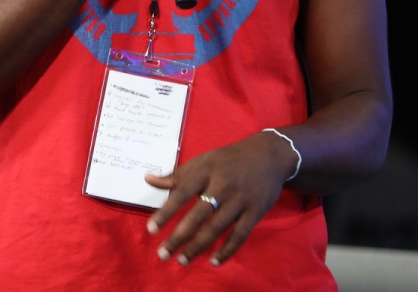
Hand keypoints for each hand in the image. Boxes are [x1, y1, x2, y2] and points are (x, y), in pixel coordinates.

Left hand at [143, 132, 293, 266]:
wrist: (269, 155)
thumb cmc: (229, 159)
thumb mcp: (203, 161)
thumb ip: (177, 175)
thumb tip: (148, 179)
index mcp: (206, 170)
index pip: (182, 193)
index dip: (166, 212)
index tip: (151, 229)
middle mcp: (222, 185)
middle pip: (198, 214)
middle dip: (179, 236)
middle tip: (163, 253)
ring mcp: (240, 199)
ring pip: (217, 227)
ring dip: (198, 246)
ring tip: (182, 260)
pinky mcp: (255, 211)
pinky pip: (240, 235)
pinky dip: (227, 250)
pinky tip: (214, 261)